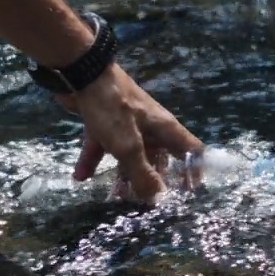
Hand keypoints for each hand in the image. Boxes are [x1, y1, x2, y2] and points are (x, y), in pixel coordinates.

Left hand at [60, 65, 202, 203]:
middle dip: (151, 180)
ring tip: (114, 197)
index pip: (192, 150)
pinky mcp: (104, 121)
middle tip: (144, 202)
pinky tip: (80, 176)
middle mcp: (150, 127)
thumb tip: (157, 198)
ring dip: (121, 175)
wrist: (81, 73)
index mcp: (165, 129)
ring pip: (129, 155)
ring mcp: (127, 123)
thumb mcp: (128, 146)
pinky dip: (93, 160)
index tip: (187, 193)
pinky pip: (103, 145)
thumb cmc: (113, 108)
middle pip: (158, 158)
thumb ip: (142, 173)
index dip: (194, 171)